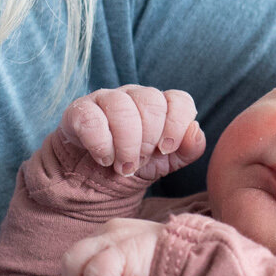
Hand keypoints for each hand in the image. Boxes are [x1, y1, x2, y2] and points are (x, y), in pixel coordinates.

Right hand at [59, 87, 203, 181]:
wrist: (93, 180)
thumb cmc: (134, 165)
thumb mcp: (166, 163)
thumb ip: (189, 149)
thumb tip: (195, 129)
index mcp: (159, 105)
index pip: (179, 100)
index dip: (177, 124)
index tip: (167, 149)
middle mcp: (133, 96)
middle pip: (151, 101)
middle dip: (149, 139)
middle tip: (141, 161)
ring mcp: (105, 99)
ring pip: (121, 107)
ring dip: (126, 144)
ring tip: (123, 166)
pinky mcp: (79, 112)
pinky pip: (91, 119)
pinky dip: (101, 144)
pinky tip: (104, 159)